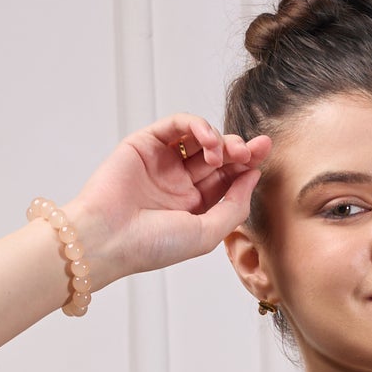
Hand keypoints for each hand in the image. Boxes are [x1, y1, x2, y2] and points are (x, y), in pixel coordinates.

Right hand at [57, 116, 271, 286]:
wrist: (108, 238)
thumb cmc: (153, 245)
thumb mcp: (207, 233)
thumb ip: (234, 207)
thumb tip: (253, 176)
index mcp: (194, 208)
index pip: (227, 179)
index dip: (246, 165)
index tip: (263, 156)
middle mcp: (179, 184)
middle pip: (218, 157)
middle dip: (239, 149)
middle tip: (252, 150)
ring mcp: (162, 163)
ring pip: (199, 138)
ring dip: (219, 139)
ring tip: (225, 151)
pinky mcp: (145, 144)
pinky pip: (176, 126)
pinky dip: (196, 126)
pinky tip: (208, 140)